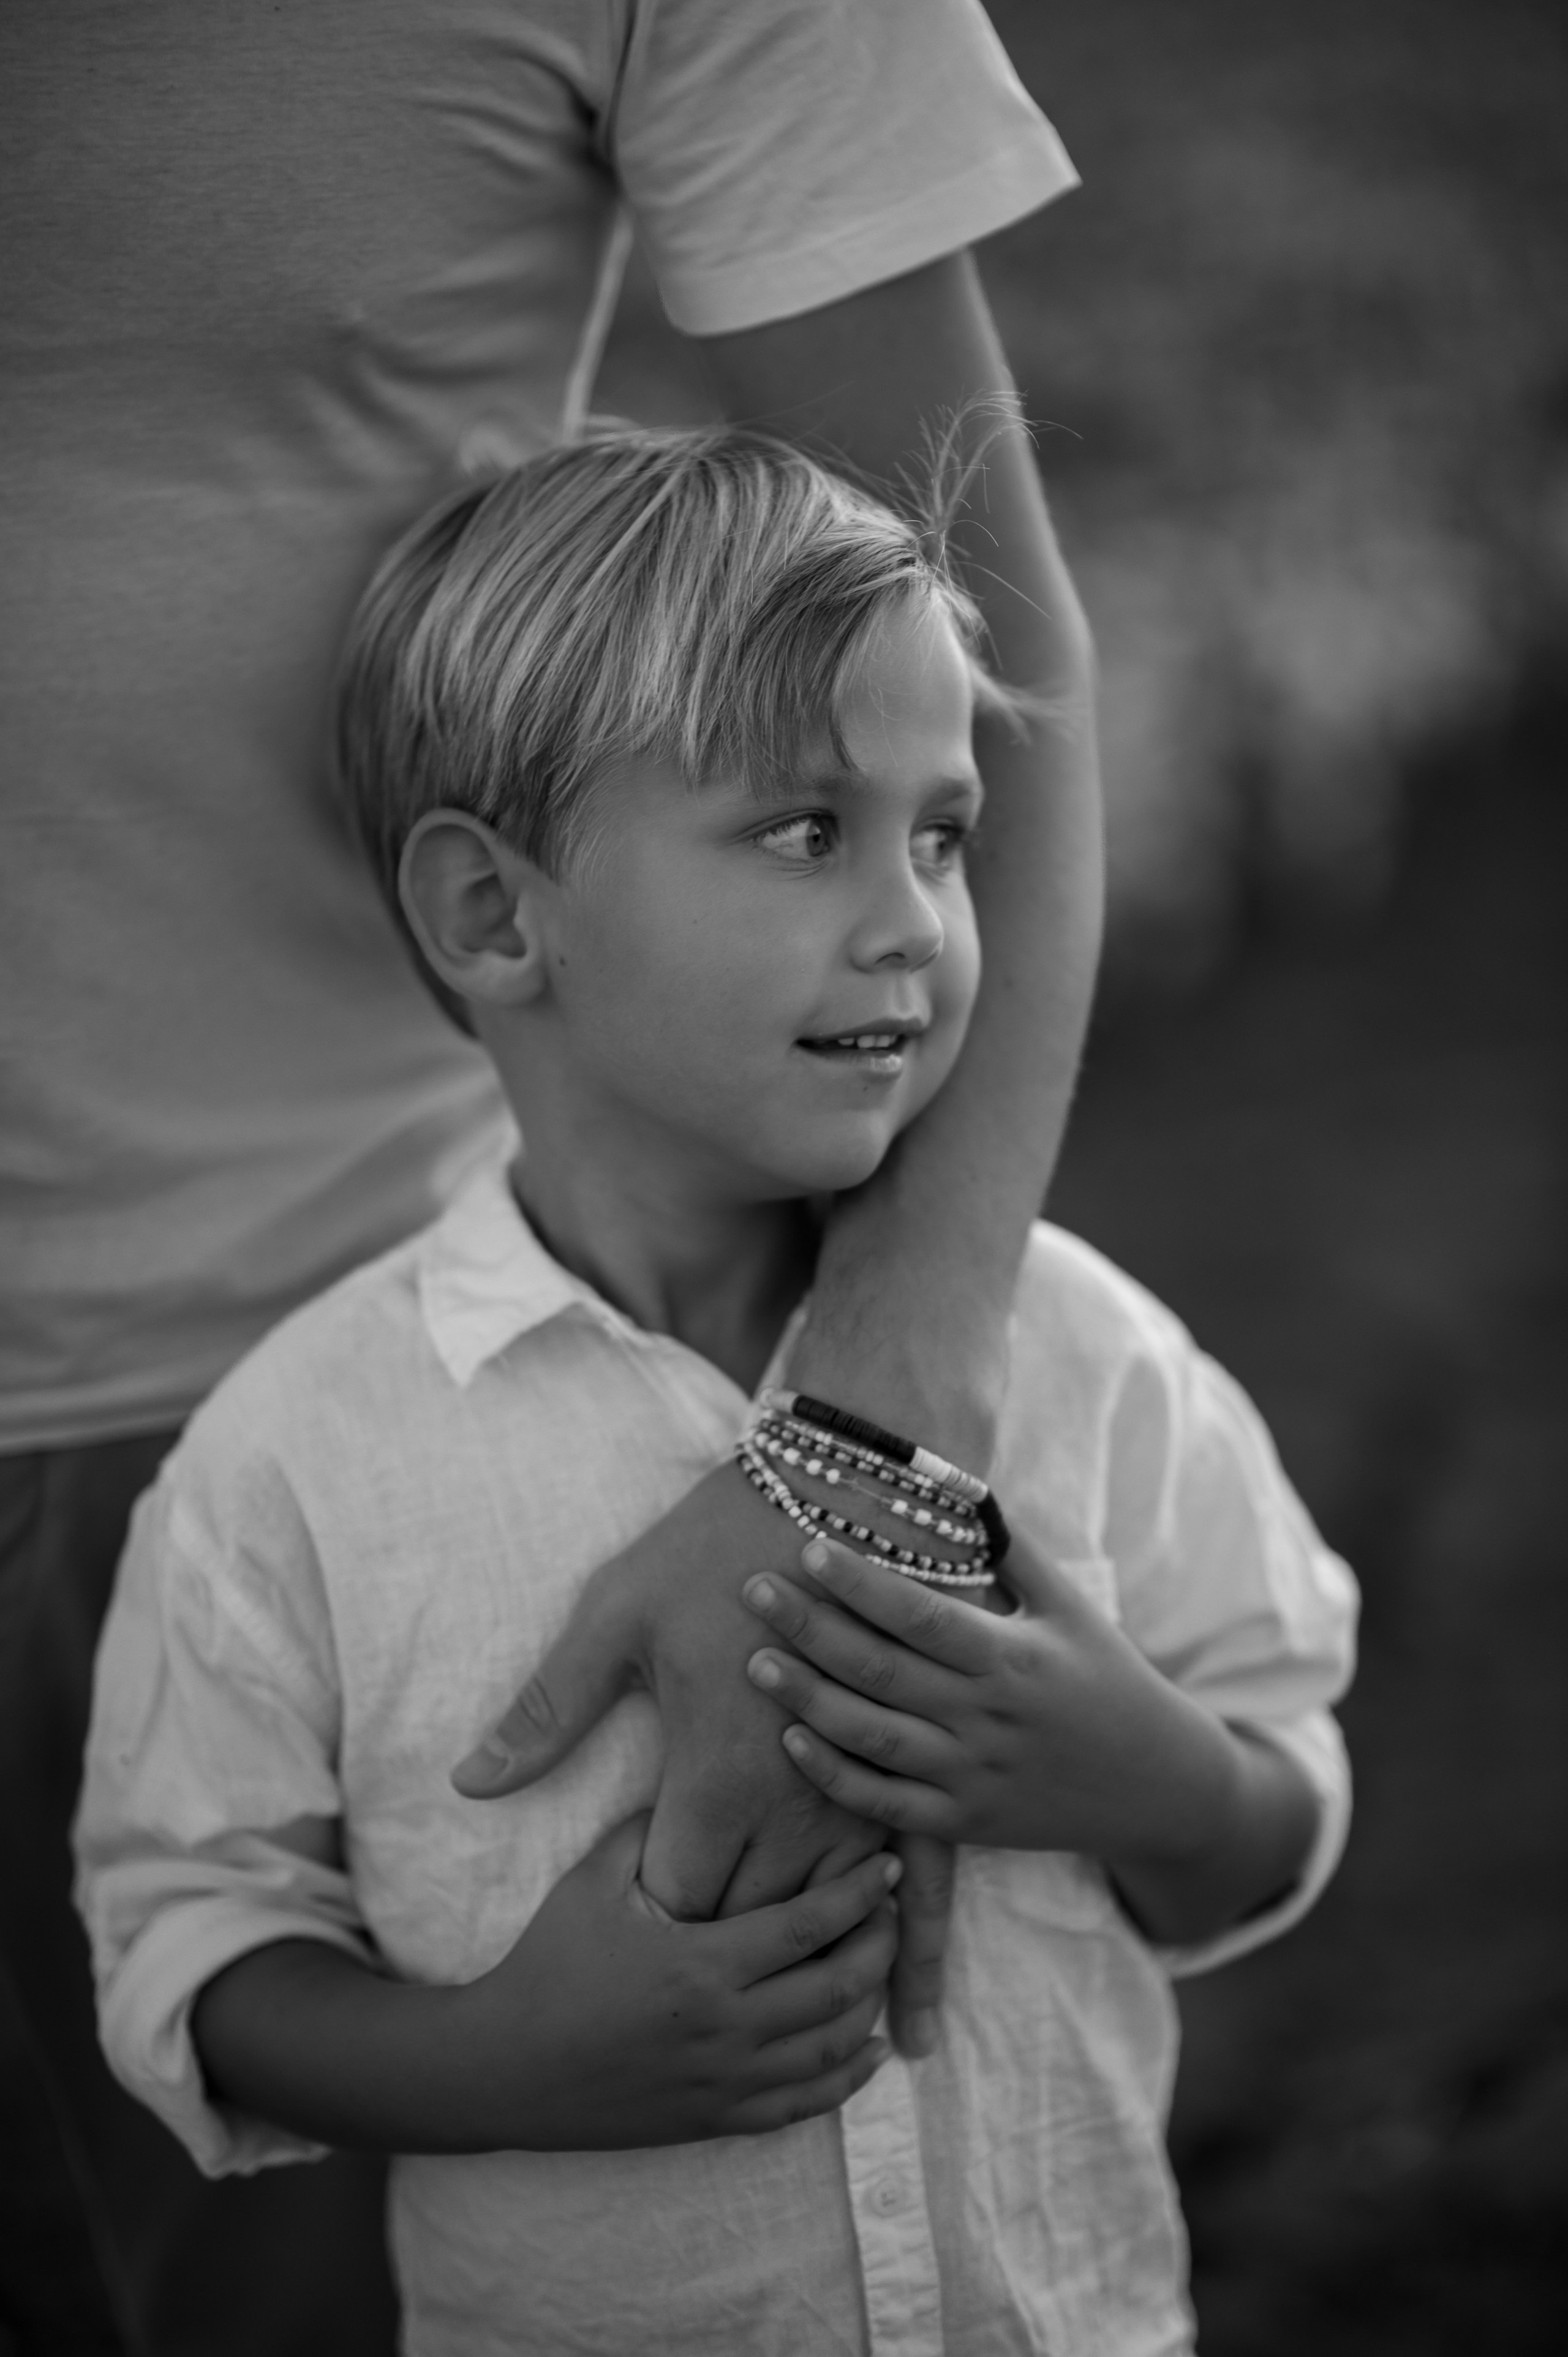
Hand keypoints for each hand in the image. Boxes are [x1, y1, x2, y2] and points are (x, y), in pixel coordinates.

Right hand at [195, 1817, 901, 2152]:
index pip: (808, 1925)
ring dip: (868, 2005)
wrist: (504, 2066)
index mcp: (701, 1965)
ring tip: (883, 1963)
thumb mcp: (593, 1880)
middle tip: (893, 1909)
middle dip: (878, 1946)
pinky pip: (803, 2106)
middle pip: (837, 1988)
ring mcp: (724, 2083)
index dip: (858, 1894)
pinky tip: (863, 2046)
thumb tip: (691, 1780)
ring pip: (830, 2049)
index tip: (885, 1864)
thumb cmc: (548, 1963)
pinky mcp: (715, 2120)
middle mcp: (725, 2029)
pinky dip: (845, 2077)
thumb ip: (652, 1830)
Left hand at [449, 1463, 956, 2051]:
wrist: (843, 1485)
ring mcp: (862, 1795)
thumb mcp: (615, 1617)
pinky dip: (914, 1962)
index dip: (652, 1937)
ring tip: (799, 2042)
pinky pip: (920, 1891)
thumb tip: (468, 1784)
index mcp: (714, 1776)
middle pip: (751, 1930)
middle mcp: (794, 1805)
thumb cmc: (716, 1542)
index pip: (676, 1908)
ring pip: (833, 1925)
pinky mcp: (913, 1775)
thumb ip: (548, 1712)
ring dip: (813, 1978)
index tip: (633, 1948)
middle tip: (697, 2004)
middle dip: (724, 1966)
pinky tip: (915, 2032)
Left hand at [742, 1535, 1242, 1866]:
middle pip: (883, 1671)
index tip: (808, 1545)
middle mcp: (990, 1719)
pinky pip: (887, 1805)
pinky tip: (792, 1741)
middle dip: (811, 1628)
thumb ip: (1009, 1548)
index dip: (863, 1583)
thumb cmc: (1106, 1676)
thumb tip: (947, 1480)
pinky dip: (836, 1777)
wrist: (1157, 1786)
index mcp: (1016, 1658)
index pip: (924, 1616)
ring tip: (754, 1661)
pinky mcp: (964, 1825)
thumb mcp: (1070, 1606)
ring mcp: (974, 1778)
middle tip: (751, 1588)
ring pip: (874, 1739)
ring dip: (807, 1701)